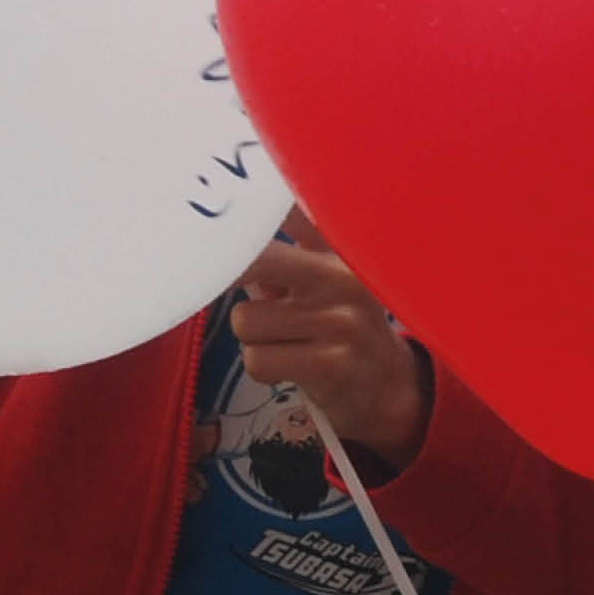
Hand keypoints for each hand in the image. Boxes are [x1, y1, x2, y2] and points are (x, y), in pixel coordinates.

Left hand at [231, 216, 428, 473]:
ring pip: (246, 320)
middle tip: (208, 276)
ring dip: (250, 336)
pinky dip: (261, 366)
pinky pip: (257, 360)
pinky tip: (288, 364)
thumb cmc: (333, 324)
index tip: (221, 214)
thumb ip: (275, 253)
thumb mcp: (319, 277)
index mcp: (338, 247)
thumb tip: (212, 238)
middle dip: (224, 271)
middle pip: (256, 259)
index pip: (289, 210)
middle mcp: (343, 276)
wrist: (385, 385)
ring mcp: (340, 321)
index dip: (248, 213)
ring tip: (280, 339)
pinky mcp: (332, 363)